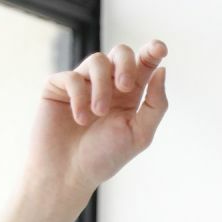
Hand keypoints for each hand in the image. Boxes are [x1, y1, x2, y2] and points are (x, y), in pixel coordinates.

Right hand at [21, 38, 168, 198]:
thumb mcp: (139, 134)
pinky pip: (72, 77)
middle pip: (121, 52)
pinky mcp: (58, 85)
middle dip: (126, 64)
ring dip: (102, 87)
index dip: (152, 53)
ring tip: (98, 114)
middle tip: (126, 86)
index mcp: (130, 96)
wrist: (68, 173)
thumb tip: (162, 70)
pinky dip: (79, 97)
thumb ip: (155, 105)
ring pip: (98, 61)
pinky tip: (80, 119)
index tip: (160, 48)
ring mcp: (83, 83)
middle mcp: (107, 85)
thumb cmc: (105, 158)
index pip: (143, 66)